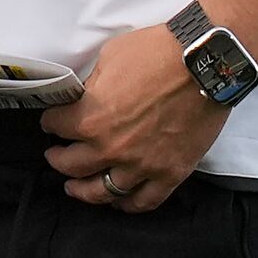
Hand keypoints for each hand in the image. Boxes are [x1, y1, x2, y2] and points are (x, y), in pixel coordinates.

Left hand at [41, 22, 227, 212]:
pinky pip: (143, 202)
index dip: (52, 121)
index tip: (53, 121)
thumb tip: (87, 97)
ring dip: (83, 191)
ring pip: (102, 193)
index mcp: (92, 119)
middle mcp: (112, 149)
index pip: (57, 126)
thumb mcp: (110, 57)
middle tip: (55, 155)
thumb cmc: (157, 53)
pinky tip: (118, 201)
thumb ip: (93, 86)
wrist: (204, 62)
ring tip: (75, 187)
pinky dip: (127, 205)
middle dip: (58, 159)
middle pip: (72, 166)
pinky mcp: (170, 174)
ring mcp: (142, 166)